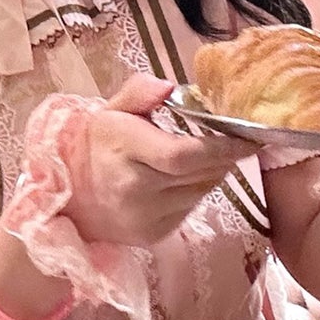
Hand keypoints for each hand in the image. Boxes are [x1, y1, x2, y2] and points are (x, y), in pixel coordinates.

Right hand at [67, 76, 245, 248]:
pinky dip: (197, 191)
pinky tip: (185, 179)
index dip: (221, 148)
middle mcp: (133, 187)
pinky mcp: (153, 234)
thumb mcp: (113, 109)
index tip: (246, 138)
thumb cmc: (100, 145)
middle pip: (199, 174)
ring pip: (201, 191)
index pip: (182, 154)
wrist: (73, 195)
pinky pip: (191, 208)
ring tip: (208, 157)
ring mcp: (144, 216)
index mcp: (123, 148)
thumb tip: (168, 85)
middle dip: (225, 158)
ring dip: (213, 173)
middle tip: (237, 143)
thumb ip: (140, 91)